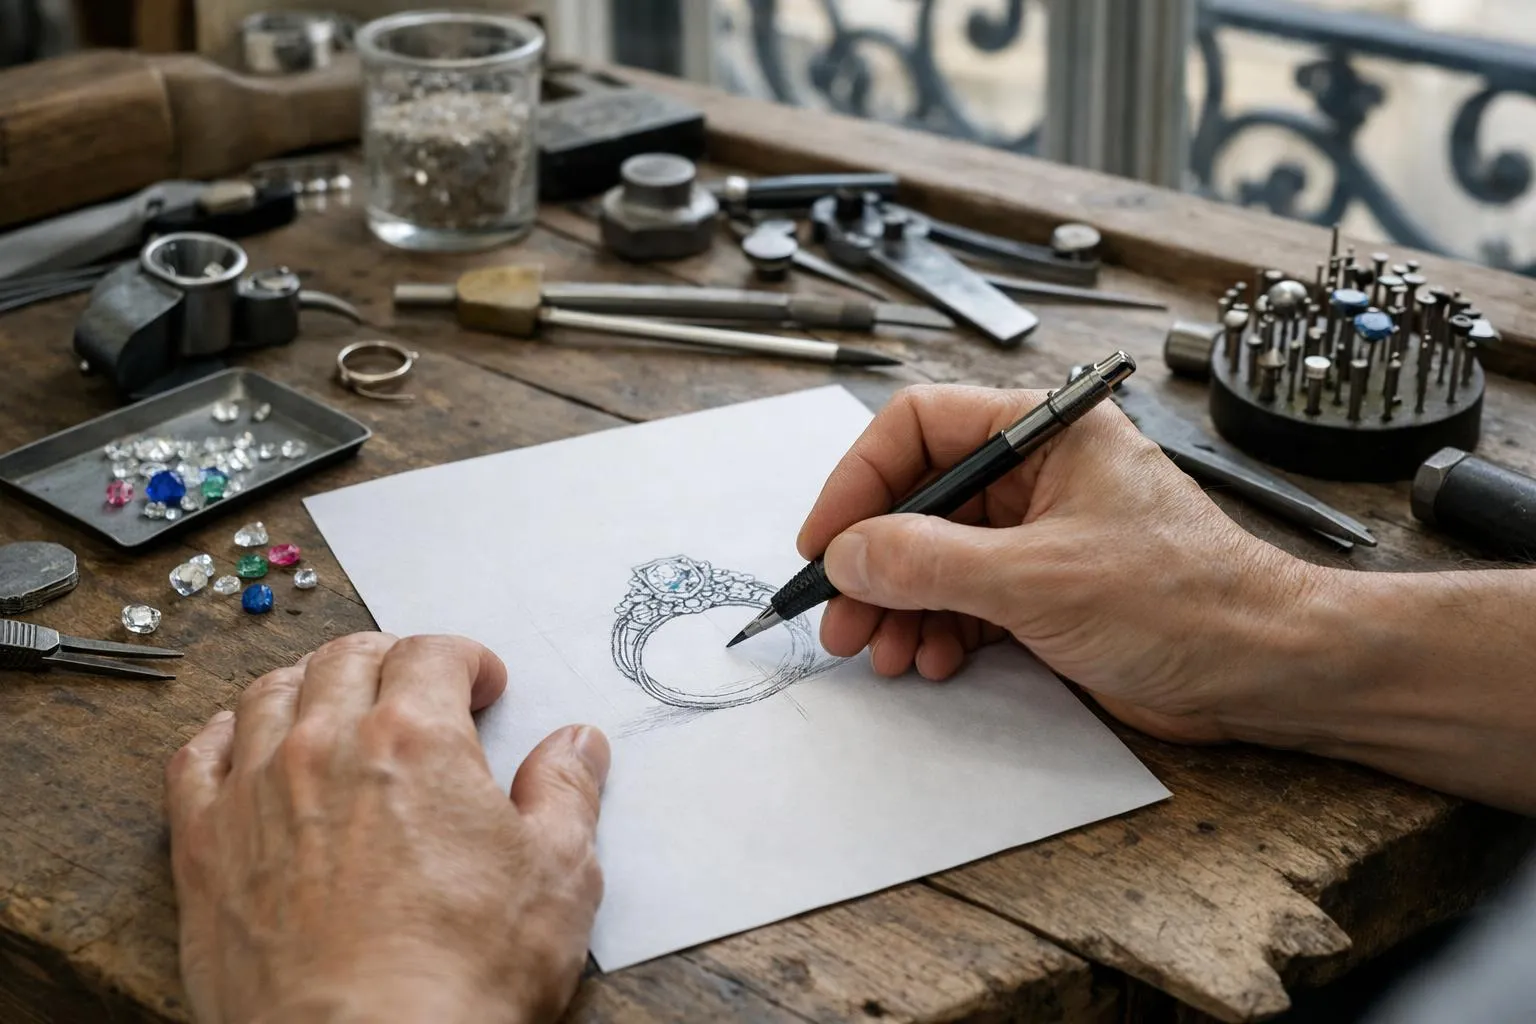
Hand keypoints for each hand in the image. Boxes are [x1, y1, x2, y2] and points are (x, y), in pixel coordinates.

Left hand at [165, 633, 608, 1023]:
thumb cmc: (462, 975)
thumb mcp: (559, 877)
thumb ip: (567, 794)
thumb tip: (577, 745)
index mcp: (415, 738)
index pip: (432, 654)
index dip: (465, 659)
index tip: (481, 684)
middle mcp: (324, 746)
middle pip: (349, 658)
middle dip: (391, 660)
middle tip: (416, 687)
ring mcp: (254, 793)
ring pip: (270, 694)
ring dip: (311, 684)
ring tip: (336, 704)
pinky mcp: (204, 850)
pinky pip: (196, 758)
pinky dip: (223, 735)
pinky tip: (244, 744)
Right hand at [798, 383, 1320, 743]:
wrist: (1267, 672)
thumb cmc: (1187, 602)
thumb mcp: (1038, 578)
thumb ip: (929, 561)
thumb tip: (847, 553)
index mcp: (1044, 432)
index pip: (919, 428)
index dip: (859, 481)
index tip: (824, 541)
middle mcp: (1037, 474)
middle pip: (918, 500)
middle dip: (874, 563)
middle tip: (838, 616)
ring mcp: (1041, 533)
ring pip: (935, 556)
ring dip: (899, 606)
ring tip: (882, 652)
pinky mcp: (1047, 589)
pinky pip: (965, 599)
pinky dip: (937, 628)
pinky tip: (930, 659)